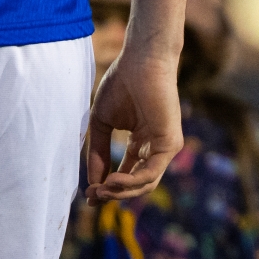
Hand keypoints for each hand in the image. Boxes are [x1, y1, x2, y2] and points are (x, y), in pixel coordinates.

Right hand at [86, 46, 184, 203]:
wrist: (140, 62)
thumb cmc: (122, 85)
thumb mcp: (102, 124)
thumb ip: (97, 152)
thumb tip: (93, 183)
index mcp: (140, 142)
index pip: (126, 174)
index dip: (106, 188)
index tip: (88, 196)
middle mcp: (154, 146)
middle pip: (136, 184)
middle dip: (113, 194)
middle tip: (93, 196)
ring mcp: (165, 146)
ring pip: (145, 183)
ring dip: (121, 192)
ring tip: (101, 190)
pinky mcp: (171, 143)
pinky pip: (151, 172)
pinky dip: (131, 182)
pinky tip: (112, 181)